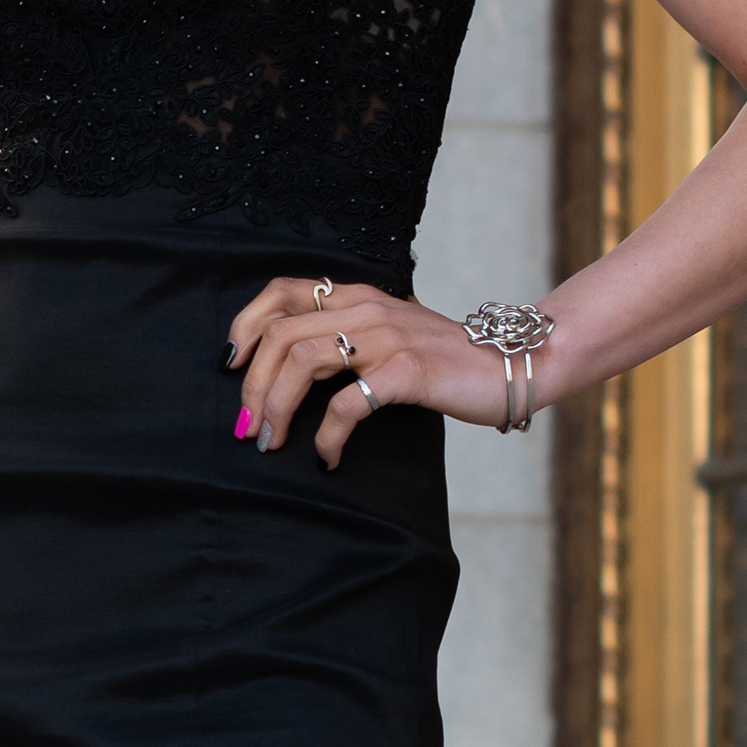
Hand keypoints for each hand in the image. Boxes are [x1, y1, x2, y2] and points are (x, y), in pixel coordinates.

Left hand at [223, 275, 529, 467]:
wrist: (515, 363)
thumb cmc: (447, 358)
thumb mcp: (392, 330)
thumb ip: (350, 333)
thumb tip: (290, 365)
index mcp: (357, 295)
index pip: (283, 290)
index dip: (246, 324)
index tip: (232, 364)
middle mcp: (366, 309)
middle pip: (280, 335)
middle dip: (252, 385)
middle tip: (247, 425)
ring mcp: (387, 338)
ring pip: (302, 361)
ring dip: (276, 407)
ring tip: (271, 441)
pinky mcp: (408, 371)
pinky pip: (348, 403)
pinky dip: (326, 436)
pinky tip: (327, 457)